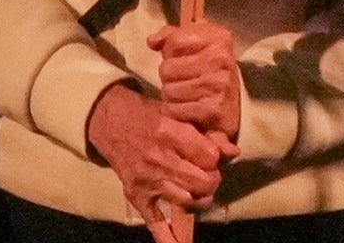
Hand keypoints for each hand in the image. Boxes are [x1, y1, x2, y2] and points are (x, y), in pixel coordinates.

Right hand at [85, 83, 227, 216]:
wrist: (109, 122)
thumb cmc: (146, 115)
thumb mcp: (175, 114)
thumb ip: (205, 133)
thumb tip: (234, 152)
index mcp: (168, 132)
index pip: (209, 156)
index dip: (214, 157)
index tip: (209, 154)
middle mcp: (158, 158)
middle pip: (202, 182)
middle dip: (211, 179)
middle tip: (207, 174)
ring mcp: (147, 180)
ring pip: (188, 201)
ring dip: (199, 198)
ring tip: (198, 190)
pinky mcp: (137, 195)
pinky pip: (156, 223)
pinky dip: (169, 238)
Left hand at [143, 12, 243, 137]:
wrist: (235, 108)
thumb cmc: (210, 70)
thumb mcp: (197, 43)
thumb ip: (172, 35)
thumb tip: (152, 41)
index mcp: (218, 37)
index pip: (173, 41)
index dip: (170, 52)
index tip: (183, 58)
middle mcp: (221, 59)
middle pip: (167, 68)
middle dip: (170, 77)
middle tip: (185, 81)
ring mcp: (219, 85)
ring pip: (168, 91)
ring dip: (172, 96)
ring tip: (187, 95)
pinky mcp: (214, 110)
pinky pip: (175, 110)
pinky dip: (176, 112)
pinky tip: (189, 110)